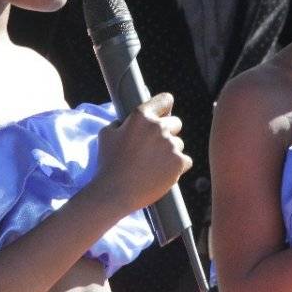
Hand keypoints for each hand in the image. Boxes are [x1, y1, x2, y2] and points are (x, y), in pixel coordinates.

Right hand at [94, 93, 191, 212]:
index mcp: (141, 116)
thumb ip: (120, 123)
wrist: (115, 193)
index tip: (163, 115)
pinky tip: (162, 174)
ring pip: (179, 144)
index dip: (165, 108)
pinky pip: (185, 161)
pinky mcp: (179, 162)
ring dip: (170, 152)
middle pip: (176, 123)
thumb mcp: (106, 134)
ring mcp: (170, 145)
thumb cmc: (108, 164)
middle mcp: (158, 127)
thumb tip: (126, 122)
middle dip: (167, 133)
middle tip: (153, 148)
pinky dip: (176, 167)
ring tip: (153, 165)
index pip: (165, 99)